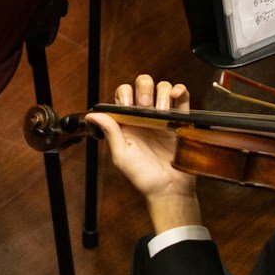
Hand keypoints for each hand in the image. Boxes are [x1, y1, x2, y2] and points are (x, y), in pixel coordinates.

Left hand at [87, 75, 201, 231]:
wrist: (169, 190)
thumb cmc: (143, 176)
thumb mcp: (122, 155)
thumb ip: (110, 132)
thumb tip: (92, 114)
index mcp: (128, 122)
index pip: (123, 94)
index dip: (125, 94)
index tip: (128, 105)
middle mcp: (145, 116)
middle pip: (143, 85)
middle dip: (144, 88)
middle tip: (145, 105)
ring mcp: (164, 117)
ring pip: (162, 88)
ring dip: (161, 92)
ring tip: (161, 110)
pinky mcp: (181, 121)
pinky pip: (183, 98)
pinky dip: (180, 90)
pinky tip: (174, 96)